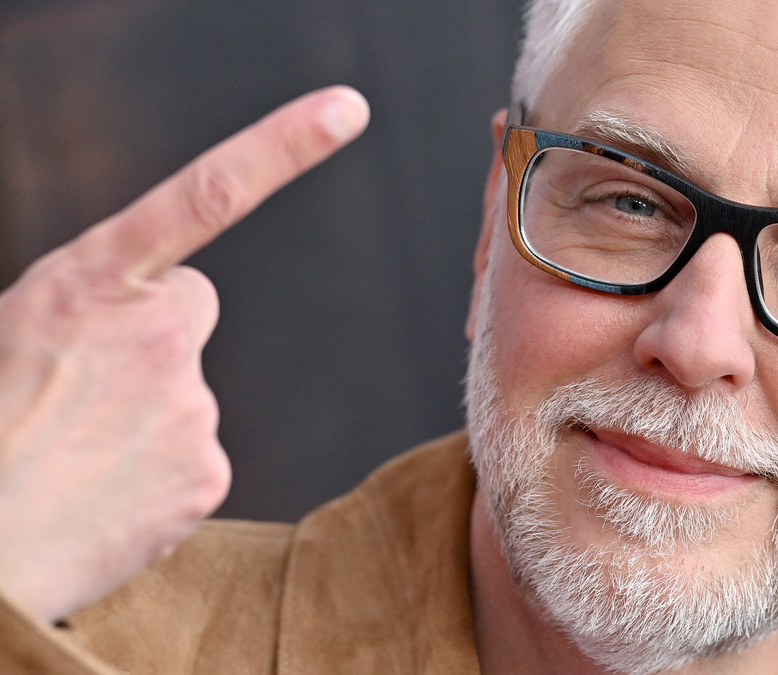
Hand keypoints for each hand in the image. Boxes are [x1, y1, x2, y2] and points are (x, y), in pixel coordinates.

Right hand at [0, 85, 368, 622]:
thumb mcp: (15, 330)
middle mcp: (158, 330)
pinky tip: (102, 495)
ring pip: (186, 393)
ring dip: (144, 416)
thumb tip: (126, 317)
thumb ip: (85, 306)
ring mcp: (193, 403)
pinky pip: (196, 458)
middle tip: (83, 390)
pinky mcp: (210, 471)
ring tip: (74, 454)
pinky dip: (159, 475)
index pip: (205, 193)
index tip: (346, 110)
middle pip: (190, 309)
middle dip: (152, 338)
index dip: (282, 146)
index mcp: (91, 280)